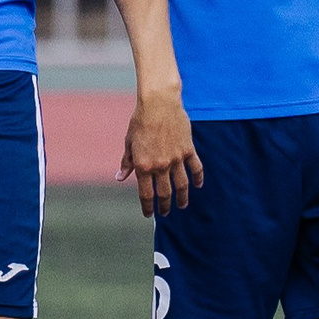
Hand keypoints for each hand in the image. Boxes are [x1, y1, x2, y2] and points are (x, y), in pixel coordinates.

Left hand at [119, 86, 202, 216]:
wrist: (159, 104)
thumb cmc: (140, 121)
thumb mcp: (129, 143)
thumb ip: (127, 163)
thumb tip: (120, 178)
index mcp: (144, 165)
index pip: (146, 194)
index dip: (148, 206)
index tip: (149, 214)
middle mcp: (161, 165)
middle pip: (165, 193)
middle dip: (165, 206)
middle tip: (165, 213)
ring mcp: (176, 159)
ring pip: (182, 185)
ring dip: (182, 198)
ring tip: (182, 205)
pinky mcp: (188, 150)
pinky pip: (195, 168)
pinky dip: (197, 179)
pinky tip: (197, 185)